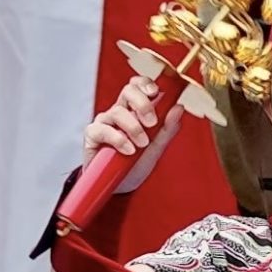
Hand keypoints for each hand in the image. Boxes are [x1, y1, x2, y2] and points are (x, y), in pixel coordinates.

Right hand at [82, 76, 183, 193]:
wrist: (121, 187)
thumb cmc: (136, 165)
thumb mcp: (157, 148)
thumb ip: (168, 128)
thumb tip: (179, 108)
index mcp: (135, 110)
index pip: (138, 86)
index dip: (145, 84)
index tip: (155, 93)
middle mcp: (120, 112)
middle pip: (127, 91)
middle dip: (142, 104)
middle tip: (152, 123)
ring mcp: (105, 122)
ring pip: (117, 111)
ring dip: (133, 128)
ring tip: (141, 145)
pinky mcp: (93, 136)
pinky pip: (102, 129)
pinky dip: (118, 139)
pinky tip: (127, 150)